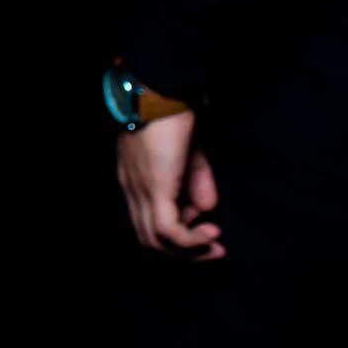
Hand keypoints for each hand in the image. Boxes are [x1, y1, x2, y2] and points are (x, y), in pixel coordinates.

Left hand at [116, 108, 224, 259]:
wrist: (160, 94)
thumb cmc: (174, 119)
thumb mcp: (190, 156)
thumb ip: (197, 183)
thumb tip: (208, 209)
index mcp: (135, 183)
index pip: (147, 225)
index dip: (176, 236)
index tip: (204, 233)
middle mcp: (132, 191)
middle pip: (149, 240)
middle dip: (184, 252)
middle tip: (214, 250)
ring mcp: (140, 191)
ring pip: (156, 241)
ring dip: (189, 250)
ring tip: (215, 243)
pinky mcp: (154, 189)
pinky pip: (168, 231)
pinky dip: (190, 239)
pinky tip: (210, 232)